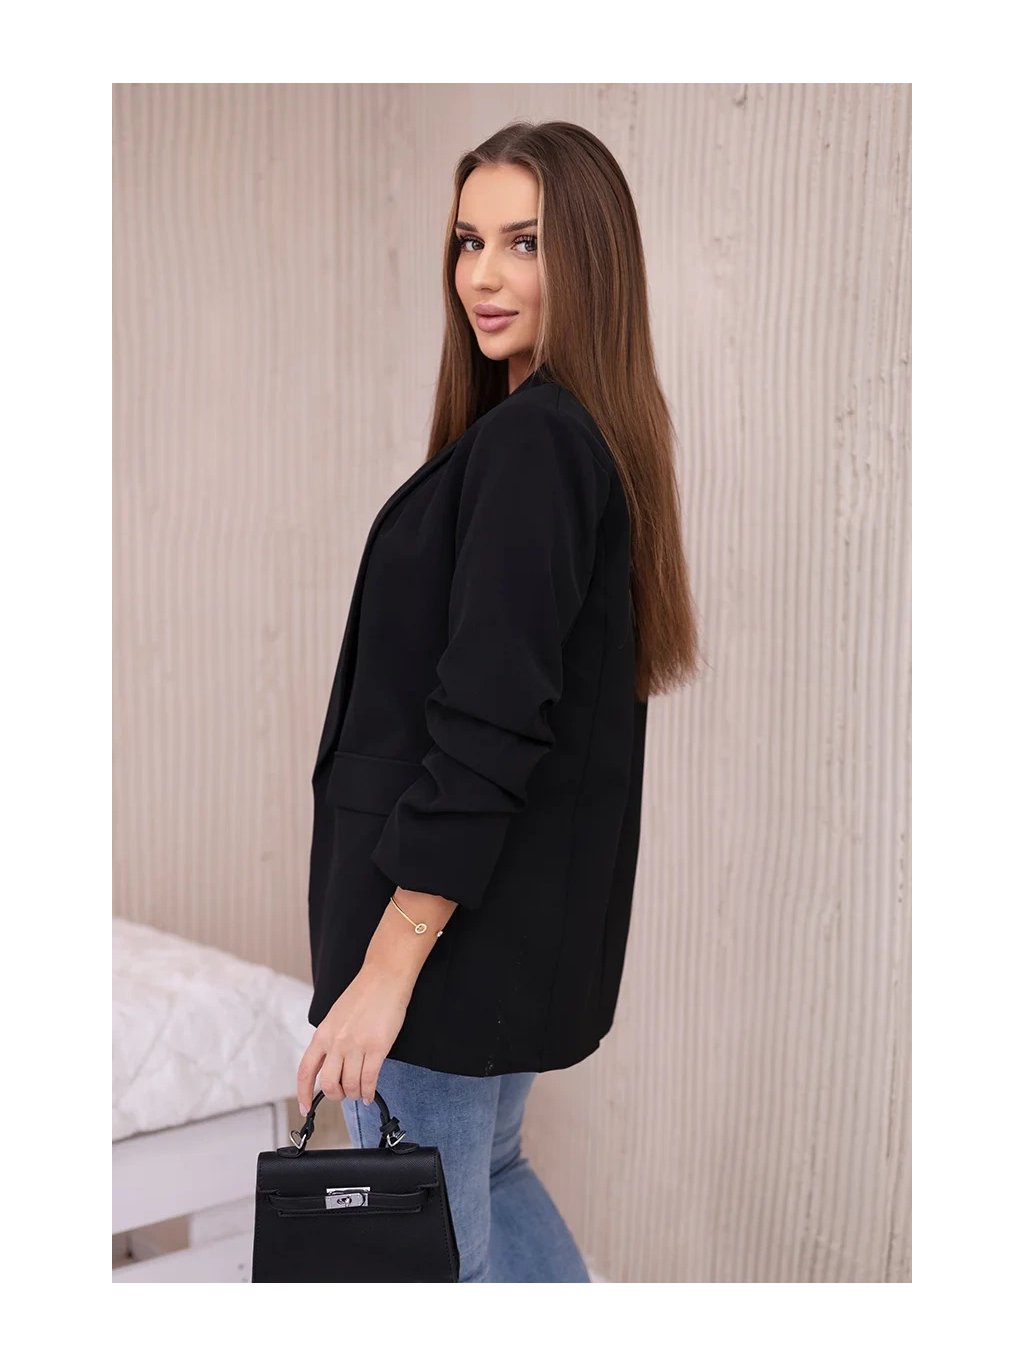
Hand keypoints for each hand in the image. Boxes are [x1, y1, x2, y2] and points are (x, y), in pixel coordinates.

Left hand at [297, 964, 411, 1114]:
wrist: (384, 977)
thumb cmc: (363, 995)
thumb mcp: (336, 1017)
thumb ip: (330, 1040)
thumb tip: (330, 1065)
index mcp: (322, 1034)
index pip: (305, 1071)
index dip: (303, 1093)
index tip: (305, 1107)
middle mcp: (336, 1042)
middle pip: (328, 1084)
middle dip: (336, 1095)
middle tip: (344, 1094)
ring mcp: (356, 1045)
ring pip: (350, 1085)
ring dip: (355, 1094)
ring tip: (361, 1092)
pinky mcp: (377, 1047)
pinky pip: (369, 1079)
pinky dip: (369, 1092)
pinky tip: (370, 1093)